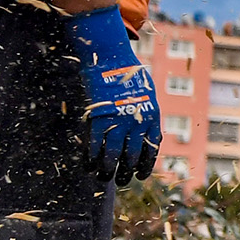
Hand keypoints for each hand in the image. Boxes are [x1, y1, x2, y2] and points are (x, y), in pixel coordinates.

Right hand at [60, 5, 160, 182]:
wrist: (111, 59)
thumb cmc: (129, 75)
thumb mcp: (147, 94)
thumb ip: (146, 115)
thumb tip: (148, 133)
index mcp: (151, 117)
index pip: (150, 149)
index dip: (145, 165)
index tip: (140, 175)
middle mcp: (136, 123)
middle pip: (132, 156)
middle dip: (125, 172)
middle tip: (121, 181)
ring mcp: (117, 122)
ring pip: (112, 155)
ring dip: (107, 170)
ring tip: (103, 178)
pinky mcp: (98, 119)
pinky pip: (94, 145)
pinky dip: (90, 158)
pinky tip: (88, 166)